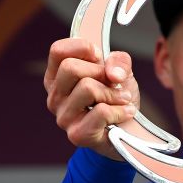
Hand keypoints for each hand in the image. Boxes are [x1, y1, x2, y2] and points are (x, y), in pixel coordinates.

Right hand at [45, 38, 139, 159]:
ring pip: (87, 88)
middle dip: (100, 72)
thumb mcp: (120, 72)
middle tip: (113, 83)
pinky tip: (126, 113)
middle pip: (70, 68)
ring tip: (122, 99)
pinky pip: (101, 112)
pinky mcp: (77, 135)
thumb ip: (119, 61)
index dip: (82, 47)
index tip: (99, 56)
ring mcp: (63, 117)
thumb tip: (113, 74)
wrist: (127, 130)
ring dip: (113, 93)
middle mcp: (55, 97)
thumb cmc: (116, 97)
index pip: (57, 51)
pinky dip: (120, 110)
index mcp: (57, 78)